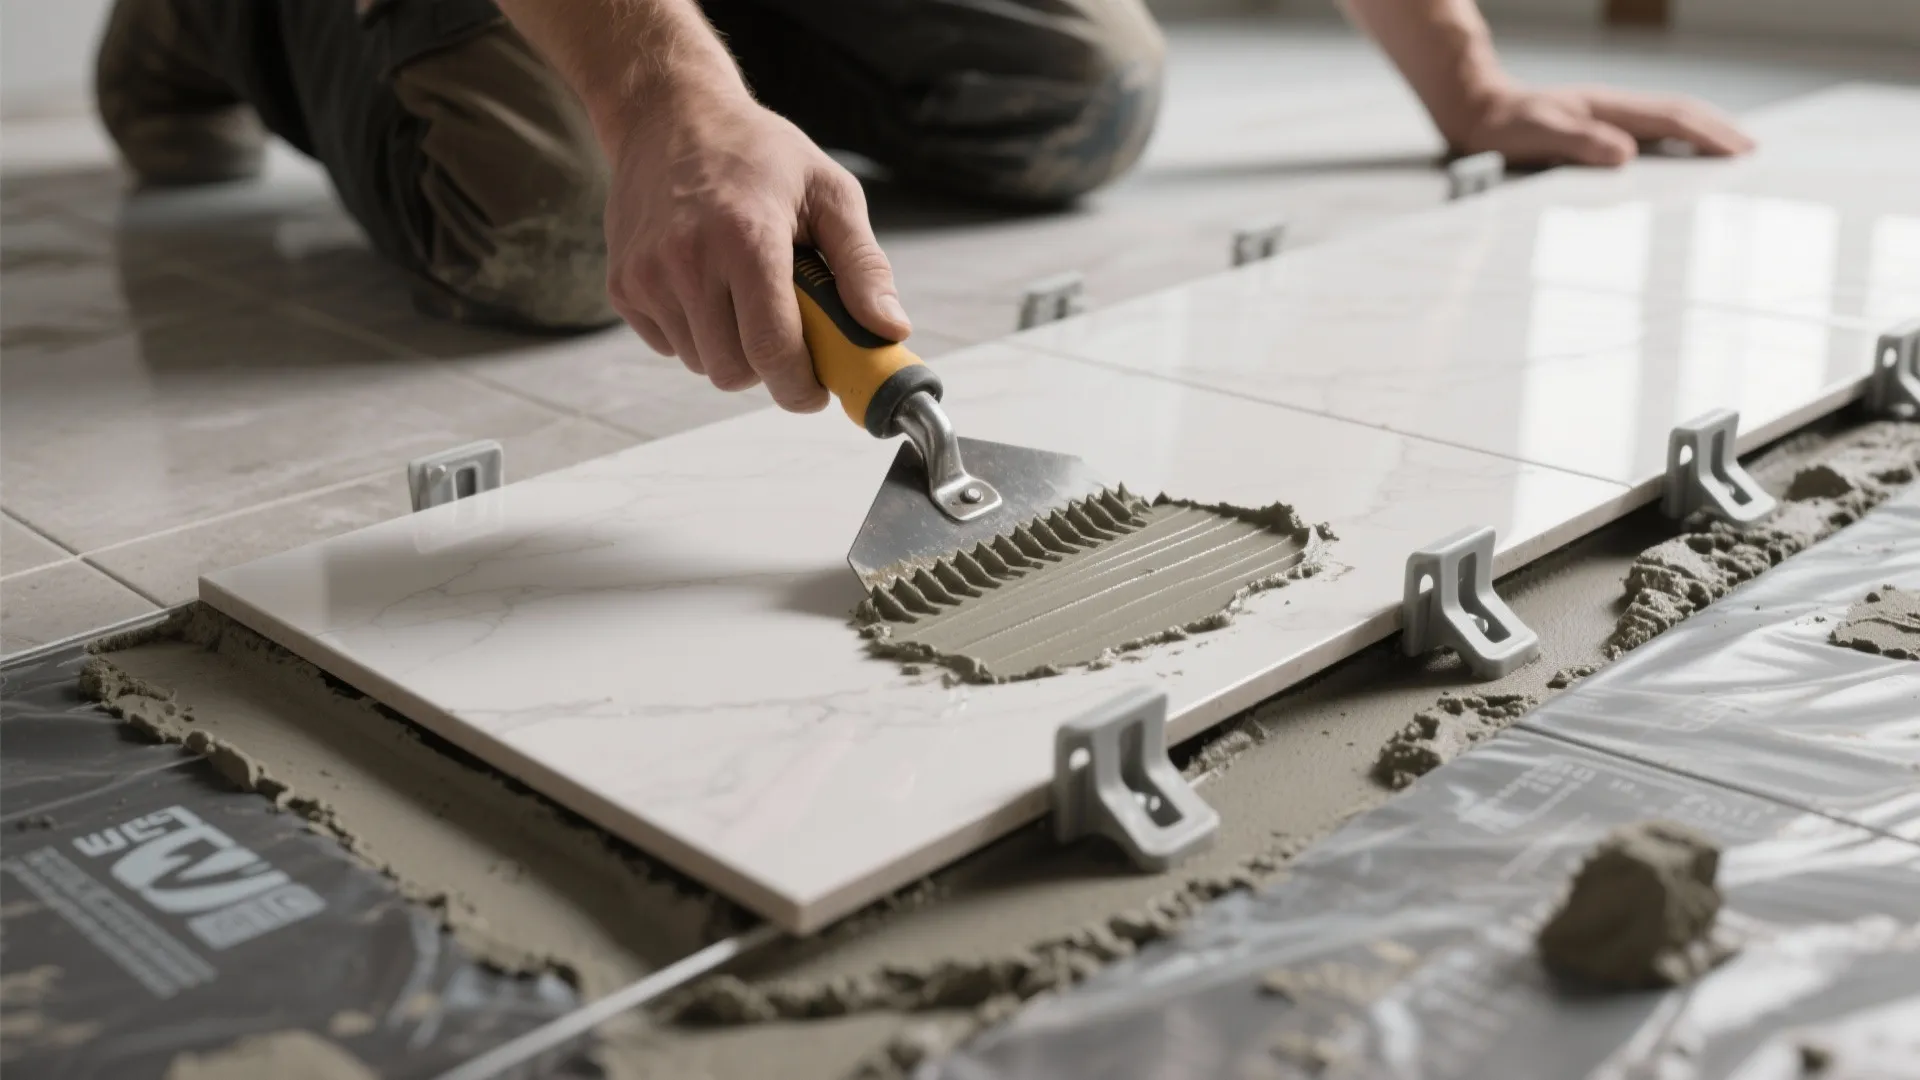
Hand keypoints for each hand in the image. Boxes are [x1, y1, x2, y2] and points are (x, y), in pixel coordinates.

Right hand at [601, 93, 909, 411]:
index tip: (819, 389)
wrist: (669, 113)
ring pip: (701, 363)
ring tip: (744, 294)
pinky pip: (669, 345)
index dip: (801, 387)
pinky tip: (706, 285)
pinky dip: (695, 332)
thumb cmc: (758, 152)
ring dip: (730, 348)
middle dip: (769, 368)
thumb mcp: (829, 192)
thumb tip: (890, 329)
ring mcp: (646, 274)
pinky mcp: (622, 284)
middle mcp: (687, 260)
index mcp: (746, 238)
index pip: (772, 350)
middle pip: (733, 371)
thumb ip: (863, 266)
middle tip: (788, 333)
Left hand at [1453, 84, 1755, 167]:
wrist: (1475, 111)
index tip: (1739, 152)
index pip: (1671, 119)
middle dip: (1718, 131)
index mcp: (1606, 108)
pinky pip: (1649, 129)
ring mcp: (1607, 114)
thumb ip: (1580, 144)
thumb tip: (1626, 155)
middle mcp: (1612, 107)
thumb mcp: (1537, 136)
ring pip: (1668, 119)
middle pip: (1679, 113)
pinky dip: (1677, 138)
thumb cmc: (1501, 127)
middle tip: (1752, 152)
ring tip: (1731, 150)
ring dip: (1702, 132)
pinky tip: (1681, 152)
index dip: (1708, 136)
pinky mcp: (1598, 125)